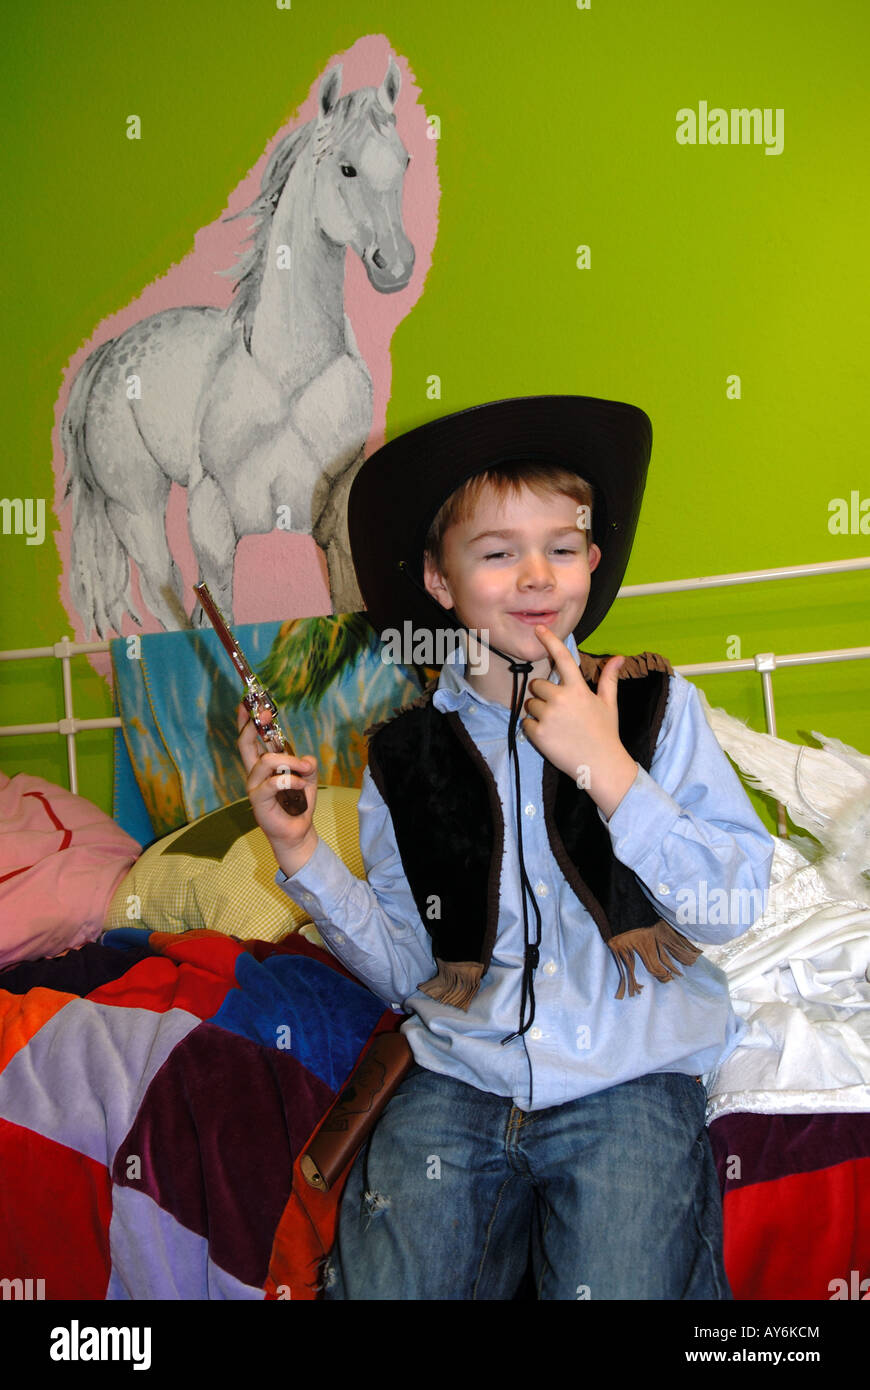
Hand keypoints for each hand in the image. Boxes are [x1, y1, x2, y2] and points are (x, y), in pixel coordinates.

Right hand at [236, 702, 318, 868]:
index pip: (250, 739)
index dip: (247, 720)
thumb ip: (306, 763)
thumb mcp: (307, 777)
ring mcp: (254, 787)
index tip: (248, 700)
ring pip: (265, 762)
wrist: (297, 831)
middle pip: (245, 744)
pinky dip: (291, 781)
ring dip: (289, 761)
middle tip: (264, 710)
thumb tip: (304, 760)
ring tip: (304, 769)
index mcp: (263, 765)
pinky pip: (273, 783)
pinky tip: (300, 786)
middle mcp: (254, 774)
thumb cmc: (298, 802)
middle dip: (252, 724)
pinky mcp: (258, 801)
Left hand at [522, 626, 638, 818]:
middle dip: (544, 696)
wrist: (601, 765)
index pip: (563, 658)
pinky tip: (552, 737)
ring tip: (558, 727)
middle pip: (537, 686)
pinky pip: (526, 723)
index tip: (538, 629)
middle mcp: (561, 699)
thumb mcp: (609, 704)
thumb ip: (609, 678)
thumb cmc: (606, 733)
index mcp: (578, 689)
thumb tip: (619, 657)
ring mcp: (549, 717)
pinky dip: (534, 729)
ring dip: (539, 713)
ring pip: (530, 705)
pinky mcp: (538, 734)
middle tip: (560, 712)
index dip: (550, 641)